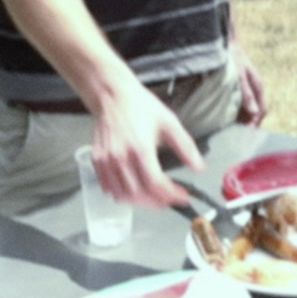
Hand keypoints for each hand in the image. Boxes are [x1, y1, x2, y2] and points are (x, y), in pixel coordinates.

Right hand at [89, 79, 202, 208]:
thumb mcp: (169, 122)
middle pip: (139, 194)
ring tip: (155, 196)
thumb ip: (185, 146)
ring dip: (140, 201)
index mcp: (141, 149)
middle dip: (158, 201)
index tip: (183, 196)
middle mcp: (121, 158)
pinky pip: (108, 188)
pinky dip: (122, 195)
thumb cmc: (141, 107)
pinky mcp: (97, 162)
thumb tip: (198, 167)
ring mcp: (106, 162)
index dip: (171, 195)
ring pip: (122, 195)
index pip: (155, 184)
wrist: (113, 96)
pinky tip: (135, 189)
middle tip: (171, 198)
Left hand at [232, 43, 266, 126]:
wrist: (227, 43)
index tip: (246, 134)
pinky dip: (237, 111)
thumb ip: (246, 94)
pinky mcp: (241, 87)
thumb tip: (254, 112)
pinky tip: (227, 116)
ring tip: (231, 129)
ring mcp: (249, 88)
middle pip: (257, 112)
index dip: (255, 123)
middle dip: (249, 124)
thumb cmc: (234, 58)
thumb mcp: (239, 75)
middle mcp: (255, 89)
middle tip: (238, 135)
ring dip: (242, 118)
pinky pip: (242, 103)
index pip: (261, 111)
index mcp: (258, 87)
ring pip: (249, 108)